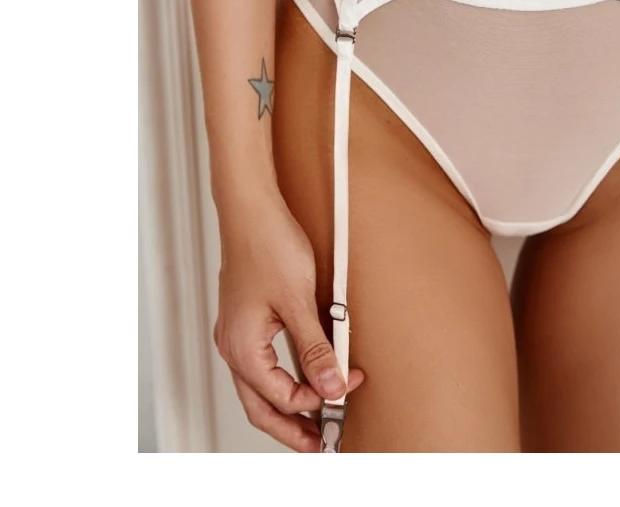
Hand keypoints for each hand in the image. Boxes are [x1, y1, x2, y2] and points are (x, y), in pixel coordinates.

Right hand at [213, 189, 363, 451]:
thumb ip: (316, 350)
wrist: (251, 209)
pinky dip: (284, 376)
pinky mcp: (246, 319)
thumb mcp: (299, 302)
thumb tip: (333, 387)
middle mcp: (234, 346)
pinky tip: (304, 372)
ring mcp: (237, 333)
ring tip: (315, 416)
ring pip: (260, 386)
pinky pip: (263, 361)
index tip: (350, 390)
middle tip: (320, 444)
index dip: (319, 401)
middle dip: (292, 428)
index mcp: (242, 348)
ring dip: (288, 404)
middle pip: (262, 405)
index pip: (282, 398)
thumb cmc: (267, 245)